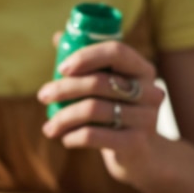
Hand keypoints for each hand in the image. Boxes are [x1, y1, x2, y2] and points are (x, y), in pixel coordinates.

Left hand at [37, 41, 164, 185]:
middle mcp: (150, 91)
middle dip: (64, 88)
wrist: (140, 154)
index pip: (115, 52)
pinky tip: (65, 139)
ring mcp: (146, 118)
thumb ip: (88, 63)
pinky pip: (94, 136)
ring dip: (63, 118)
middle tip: (43, 96)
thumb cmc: (117, 113)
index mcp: (142, 70)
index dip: (86, 56)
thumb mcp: (108, 87)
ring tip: (48, 128)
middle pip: (99, 82)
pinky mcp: (135, 143)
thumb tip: (58, 38)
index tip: (60, 68)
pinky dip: (73, 137)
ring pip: (93, 110)